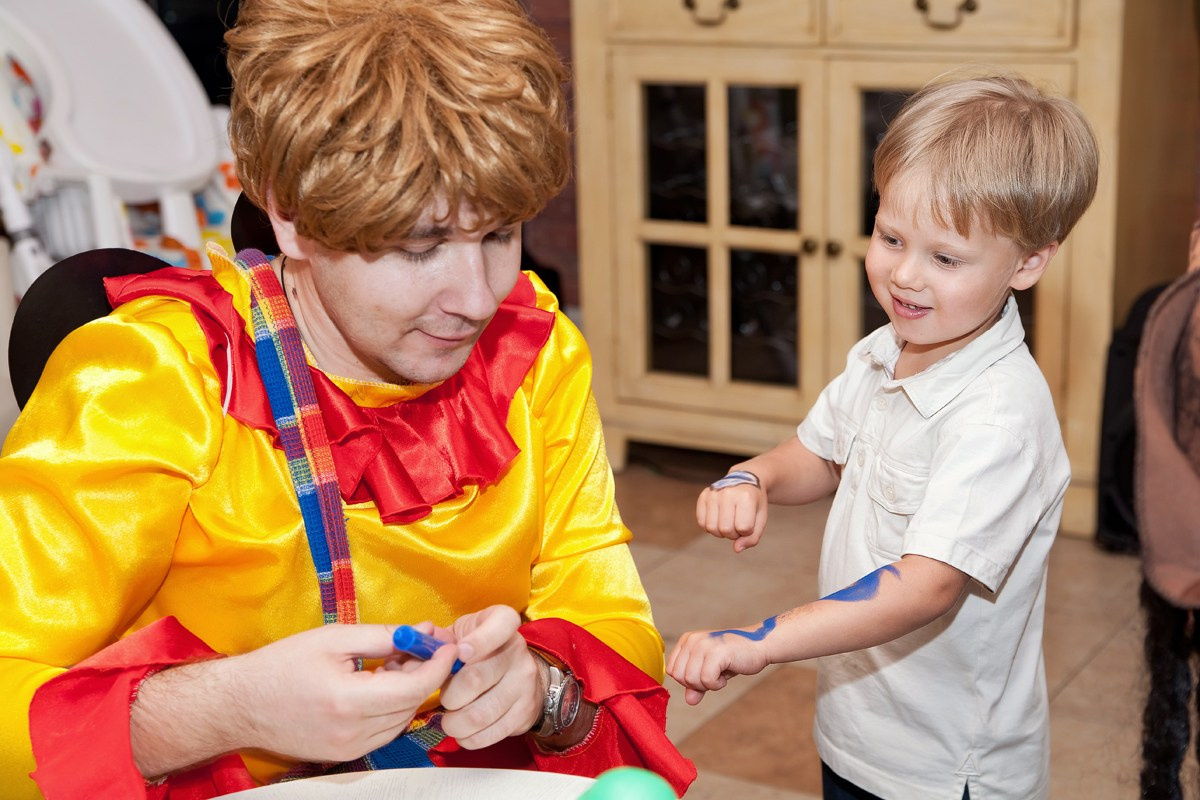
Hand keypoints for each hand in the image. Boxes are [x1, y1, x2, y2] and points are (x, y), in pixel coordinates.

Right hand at [130, 623, 460, 777]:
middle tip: (421, 644)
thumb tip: (424, 632)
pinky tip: (380, 684)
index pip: (414, 688)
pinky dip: (391, 708)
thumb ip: (383, 636)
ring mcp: (348, 749)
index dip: (438, 665)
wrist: (239, 704)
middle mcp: (352, 733)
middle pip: (411, 705)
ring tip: (396, 661)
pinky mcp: (343, 755)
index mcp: (349, 701)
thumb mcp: (334, 638)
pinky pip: (383, 731)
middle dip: (424, 674)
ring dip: (409, 691)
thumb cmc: (282, 664)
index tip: (449, 645)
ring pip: (401, 721)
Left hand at [428, 604, 544, 749]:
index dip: (478, 641)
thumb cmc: (477, 650)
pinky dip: (470, 738)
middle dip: (449, 695)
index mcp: (503, 623)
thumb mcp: (462, 633)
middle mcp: (518, 651)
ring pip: (480, 713)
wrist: (516, 673)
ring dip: (455, 722)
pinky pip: (491, 733)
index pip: (501, 625)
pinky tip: (464, 731)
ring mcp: (524, 683)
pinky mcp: (525, 712)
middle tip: (443, 699)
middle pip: (476, 678)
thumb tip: (411, 651)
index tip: (458, 653)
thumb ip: (439, 640)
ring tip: (449, 720)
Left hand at [666, 625, 770, 705]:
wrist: (759, 646)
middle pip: (680, 677)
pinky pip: (706, 680)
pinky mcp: (716, 652)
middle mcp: (692, 639)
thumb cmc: (733, 657)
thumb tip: (689, 700)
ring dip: (708, 684)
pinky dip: (717, 684)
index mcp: (687, 640)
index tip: (704, 674)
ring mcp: (703, 644)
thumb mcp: (710, 670)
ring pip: (691, 680)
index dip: (687, 680)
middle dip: (697, 683)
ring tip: (721, 673)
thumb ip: (697, 684)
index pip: (672, 670)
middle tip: (714, 675)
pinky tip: (726, 674)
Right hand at [696, 481, 767, 551]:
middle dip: (733, 534)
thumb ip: (752, 538)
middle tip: (738, 523)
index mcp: (746, 497)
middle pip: (725, 530)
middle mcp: (727, 493)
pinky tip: (719, 518)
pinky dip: (710, 526)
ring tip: (728, 521)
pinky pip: (702, 522)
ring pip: (711, 528)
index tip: (749, 522)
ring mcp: (713, 493)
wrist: (745, 479)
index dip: (747, 531)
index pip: (743, 528)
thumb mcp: (761, 519)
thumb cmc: (754, 502)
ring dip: (721, 532)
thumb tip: (737, 549)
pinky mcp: (703, 496)